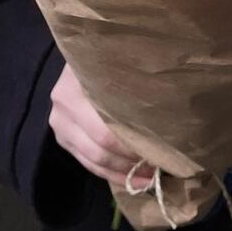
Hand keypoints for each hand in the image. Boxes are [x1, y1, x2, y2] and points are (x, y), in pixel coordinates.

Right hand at [48, 62, 154, 189]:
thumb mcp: (119, 57)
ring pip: (94, 161)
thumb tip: (171, 97)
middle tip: (161, 166)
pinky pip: (88, 163)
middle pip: (100, 147)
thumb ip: (135, 76)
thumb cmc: (107, 53)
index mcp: (75, 87)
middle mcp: (62, 108)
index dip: (135, 143)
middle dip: (131, 161)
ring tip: (151, 177)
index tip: (161, 149)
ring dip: (124, 173)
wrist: (80, 52)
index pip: (106, 129)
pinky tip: (133, 178)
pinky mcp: (63, 138)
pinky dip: (111, 174)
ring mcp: (60, 125)